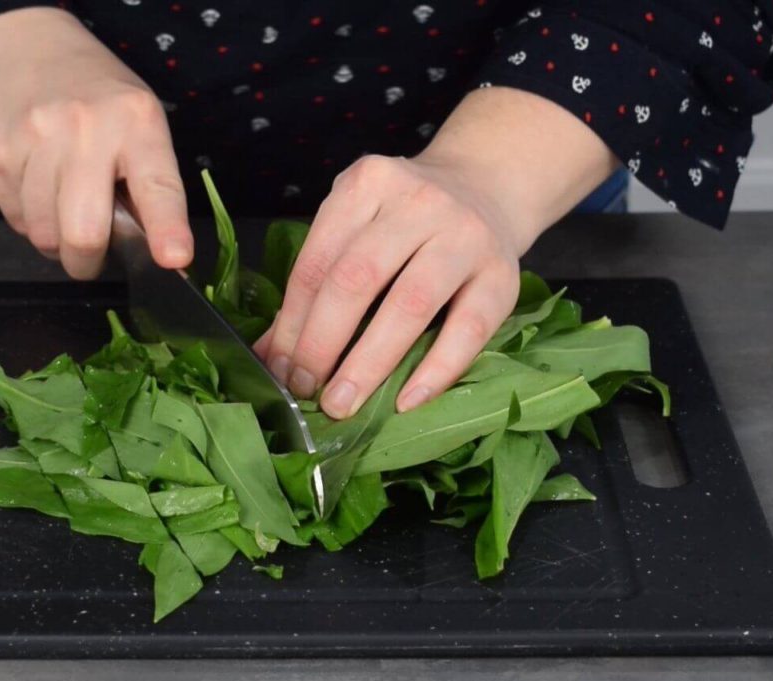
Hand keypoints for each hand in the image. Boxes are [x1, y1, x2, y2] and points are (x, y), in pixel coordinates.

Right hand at [0, 8, 192, 277]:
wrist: (24, 47)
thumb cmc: (95, 95)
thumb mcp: (138, 120)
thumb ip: (146, 181)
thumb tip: (152, 249)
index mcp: (136, 122)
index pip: (156, 185)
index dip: (166, 228)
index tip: (174, 257)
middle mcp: (85, 128)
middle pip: (84, 232)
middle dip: (87, 262)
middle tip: (90, 257)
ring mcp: (33, 139)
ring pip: (43, 235)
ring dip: (54, 239)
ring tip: (60, 208)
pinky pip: (14, 218)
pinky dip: (28, 219)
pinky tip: (35, 189)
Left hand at [255, 86, 617, 418]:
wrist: (486, 187)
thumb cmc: (406, 222)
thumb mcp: (356, 229)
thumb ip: (316, 284)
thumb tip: (269, 357)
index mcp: (367, 185)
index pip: (318, 262)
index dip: (293, 323)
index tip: (280, 371)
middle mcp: (418, 202)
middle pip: (357, 279)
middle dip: (322, 343)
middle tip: (305, 390)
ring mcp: (465, 235)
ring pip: (409, 304)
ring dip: (369, 362)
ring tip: (343, 403)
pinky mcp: (503, 274)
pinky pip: (468, 330)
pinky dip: (435, 371)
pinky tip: (407, 401)